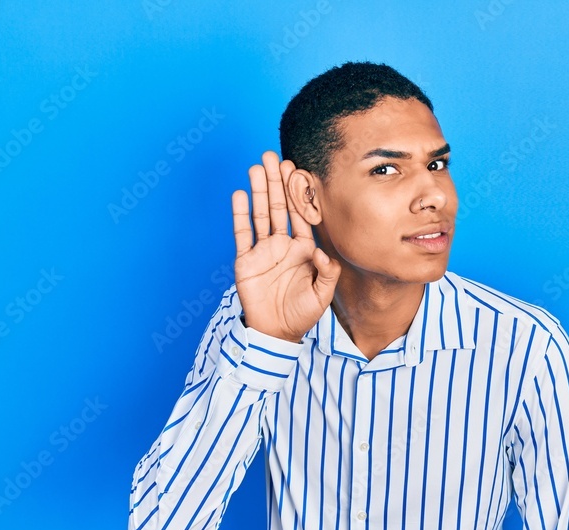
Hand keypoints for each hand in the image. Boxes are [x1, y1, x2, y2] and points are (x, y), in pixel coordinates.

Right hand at [231, 151, 339, 342]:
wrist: (276, 333)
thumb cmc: (301, 314)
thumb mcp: (322, 295)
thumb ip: (327, 274)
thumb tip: (322, 253)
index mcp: (302, 249)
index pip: (300, 215)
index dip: (297, 193)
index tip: (295, 170)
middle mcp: (282, 245)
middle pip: (279, 207)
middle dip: (276, 182)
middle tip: (273, 156)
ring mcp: (263, 251)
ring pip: (260, 214)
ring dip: (258, 191)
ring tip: (256, 168)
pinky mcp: (245, 261)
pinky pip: (242, 234)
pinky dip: (240, 215)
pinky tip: (240, 195)